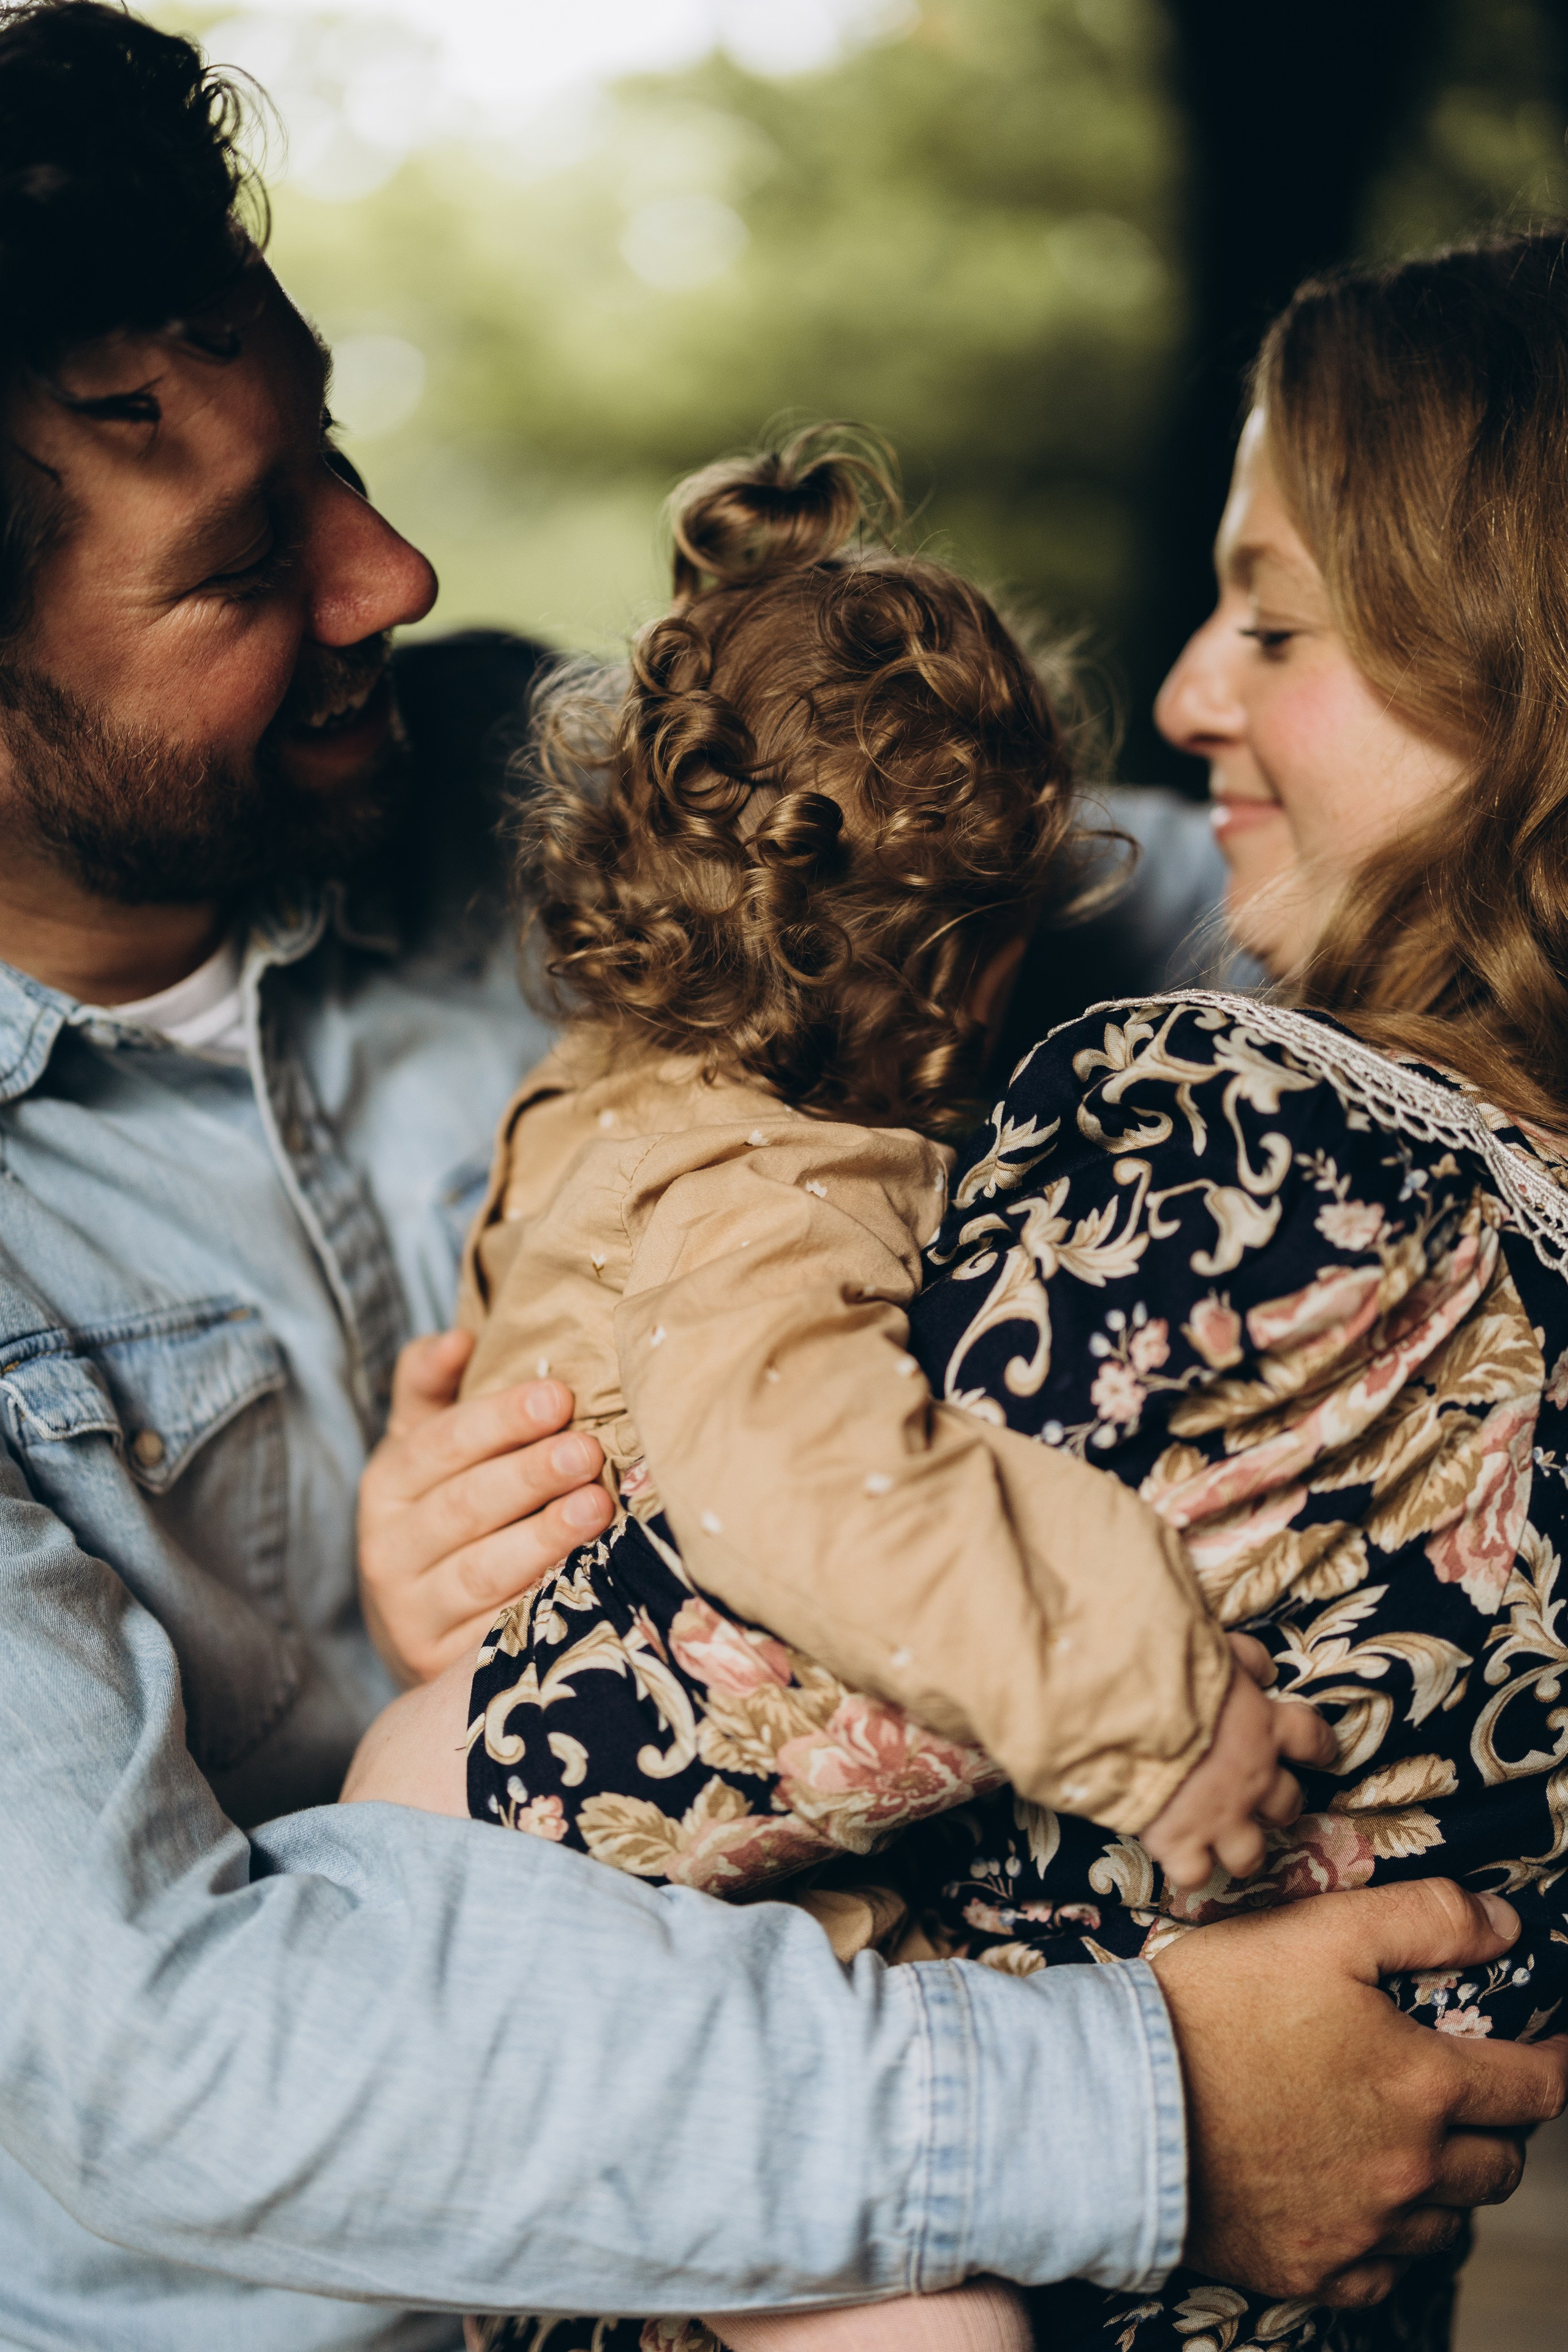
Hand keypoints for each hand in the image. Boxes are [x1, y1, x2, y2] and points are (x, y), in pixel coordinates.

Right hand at [358, 1330, 613, 1685]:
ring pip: (482, 1572)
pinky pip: (499, 1633)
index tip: (558, 1396)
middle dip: (530, 1475)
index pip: (442, 1444)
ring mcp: (414, 1615)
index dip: (500, 1419)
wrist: (418, 1629)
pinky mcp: (443, 1667)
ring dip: (543, 1539)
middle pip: (465, 1506)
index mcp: (387, 1486)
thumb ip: (430, 1387)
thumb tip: (458, 1337)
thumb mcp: (423, 1448)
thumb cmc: (441, 1515)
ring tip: (597, 1508)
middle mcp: (389, 1551)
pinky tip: (586, 1582)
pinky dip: (542, 1606)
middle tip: (588, 1451)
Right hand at [1141, 1634, 1334, 1888]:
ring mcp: (1219, 1818)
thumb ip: (1246, 1660)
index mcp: (1265, 1727)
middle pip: (1287, 1805)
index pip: (1312, 1740)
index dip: (1318, 1747)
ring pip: (1251, 1855)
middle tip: (1257, 1797)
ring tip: (1223, 1841)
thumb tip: (1266, 1672)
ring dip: (1241, 1848)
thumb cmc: (1170, 1669)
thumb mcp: (1217, 1648)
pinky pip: (1196, 1875)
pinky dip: (1187, 1867)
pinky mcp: (1180, 1843)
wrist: (1122, 1707)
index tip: (1318, 1751)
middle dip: (1276, 1804)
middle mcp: (1253, 1779)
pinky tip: (1175, 1854)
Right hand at [1152, 1877, 1567, 2305]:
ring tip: (1402, 2140)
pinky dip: (1388, 2237)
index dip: (1553, 2064)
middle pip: (1501, 2165)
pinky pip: (1387, 2271)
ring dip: (1444, 2182)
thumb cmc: (1214, 2009)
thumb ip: (1423, 1919)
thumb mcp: (1319, 1931)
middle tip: (1463, 2092)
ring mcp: (1364, 2232)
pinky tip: (1355, 2195)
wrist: (1119, 2107)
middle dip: (1497, 2126)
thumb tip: (1503, 1926)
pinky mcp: (1315, 2272)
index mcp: (1422, 2085)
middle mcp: (1409, 2170)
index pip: (1536, 2088)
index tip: (1548, 2052)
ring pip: (1448, 2221)